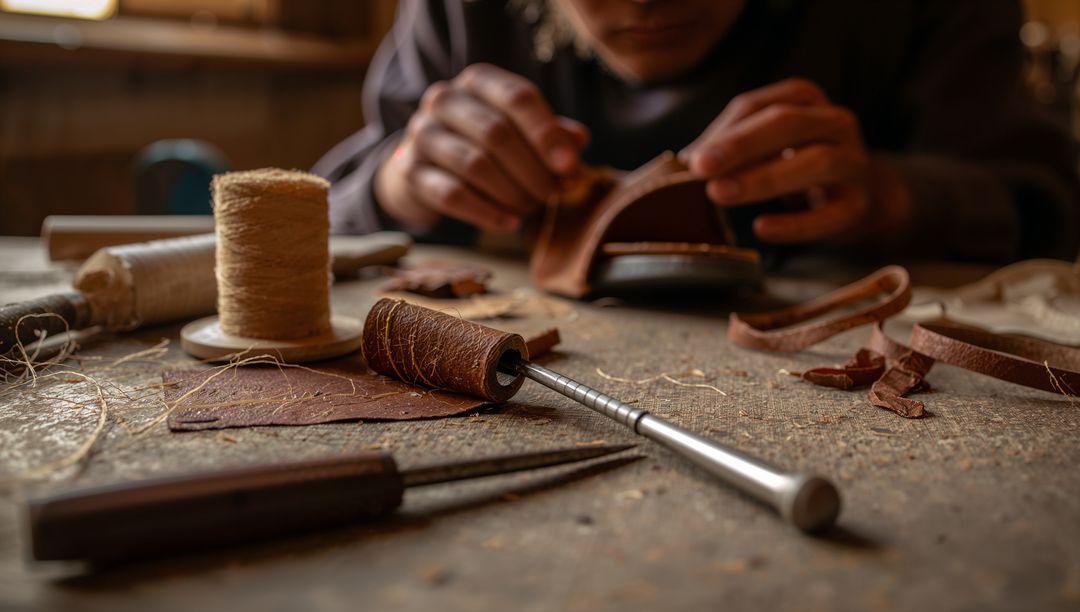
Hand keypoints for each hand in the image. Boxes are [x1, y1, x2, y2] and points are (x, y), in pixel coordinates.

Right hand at [374, 64, 588, 232]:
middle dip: (532, 170)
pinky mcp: (410, 170)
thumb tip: (579, 140)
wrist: (425, 166)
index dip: (547, 133)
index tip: (569, 166)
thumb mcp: (518, 130)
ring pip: (475, 164)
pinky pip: (452, 195)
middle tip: (552, 194)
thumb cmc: (482, 144)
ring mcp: (422, 133)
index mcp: (478, 81)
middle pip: (497, 133)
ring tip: (531, 207)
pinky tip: (509, 223)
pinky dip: (486, 213)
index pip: (518, 98)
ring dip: (511, 192)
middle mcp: (445, 99)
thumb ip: (550, 133)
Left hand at [681, 79, 908, 243]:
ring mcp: (854, 162)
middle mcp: (836, 122)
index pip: (759, 106)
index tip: (691, 159)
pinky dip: (794, 223)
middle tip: (701, 168)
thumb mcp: (765, 147)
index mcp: (805, 100)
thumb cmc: (797, 165)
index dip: (724, 131)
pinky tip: (762, 228)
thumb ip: (730, 147)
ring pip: (818, 162)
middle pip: (789, 123)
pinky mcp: (860, 204)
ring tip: (720, 194)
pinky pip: (830, 214)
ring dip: (764, 178)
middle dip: (741, 145)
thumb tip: (684, 162)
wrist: (859, 198)